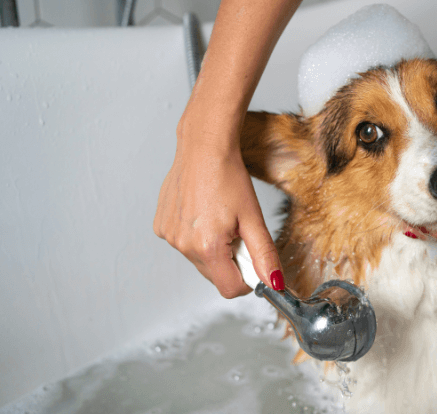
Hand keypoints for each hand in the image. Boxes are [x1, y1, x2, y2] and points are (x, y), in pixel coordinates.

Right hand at [153, 128, 282, 297]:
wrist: (204, 147)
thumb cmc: (228, 177)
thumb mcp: (254, 218)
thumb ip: (265, 255)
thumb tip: (275, 282)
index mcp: (208, 247)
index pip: (230, 289)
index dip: (246, 279)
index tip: (251, 259)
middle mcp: (183, 246)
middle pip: (214, 275)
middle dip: (230, 260)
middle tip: (237, 231)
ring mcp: (169, 236)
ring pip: (199, 260)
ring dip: (212, 248)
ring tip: (219, 217)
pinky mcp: (161, 226)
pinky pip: (183, 244)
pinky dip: (195, 235)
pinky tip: (202, 212)